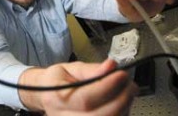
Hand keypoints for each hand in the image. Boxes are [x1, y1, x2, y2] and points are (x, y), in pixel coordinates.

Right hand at [19, 59, 137, 115]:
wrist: (46, 94)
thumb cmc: (58, 80)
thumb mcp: (70, 68)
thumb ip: (91, 70)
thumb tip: (111, 66)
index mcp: (57, 98)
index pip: (86, 99)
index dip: (107, 87)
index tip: (121, 74)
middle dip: (122, 99)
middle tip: (130, 84)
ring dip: (124, 107)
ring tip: (126, 91)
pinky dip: (120, 113)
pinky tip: (120, 102)